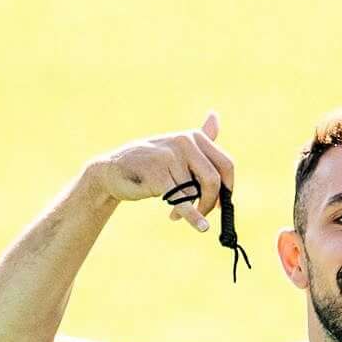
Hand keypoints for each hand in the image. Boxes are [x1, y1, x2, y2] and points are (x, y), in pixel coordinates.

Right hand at [89, 113, 233, 229]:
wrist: (114, 170)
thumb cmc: (150, 162)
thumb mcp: (175, 147)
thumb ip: (198, 138)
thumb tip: (215, 115)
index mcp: (193, 137)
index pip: (226, 164)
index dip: (227, 187)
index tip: (220, 203)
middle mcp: (184, 142)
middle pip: (213, 180)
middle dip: (210, 202)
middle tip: (203, 213)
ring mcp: (170, 157)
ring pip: (194, 193)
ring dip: (188, 210)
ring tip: (174, 213)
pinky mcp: (158, 175)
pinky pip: (182, 200)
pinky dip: (192, 216)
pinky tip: (201, 226)